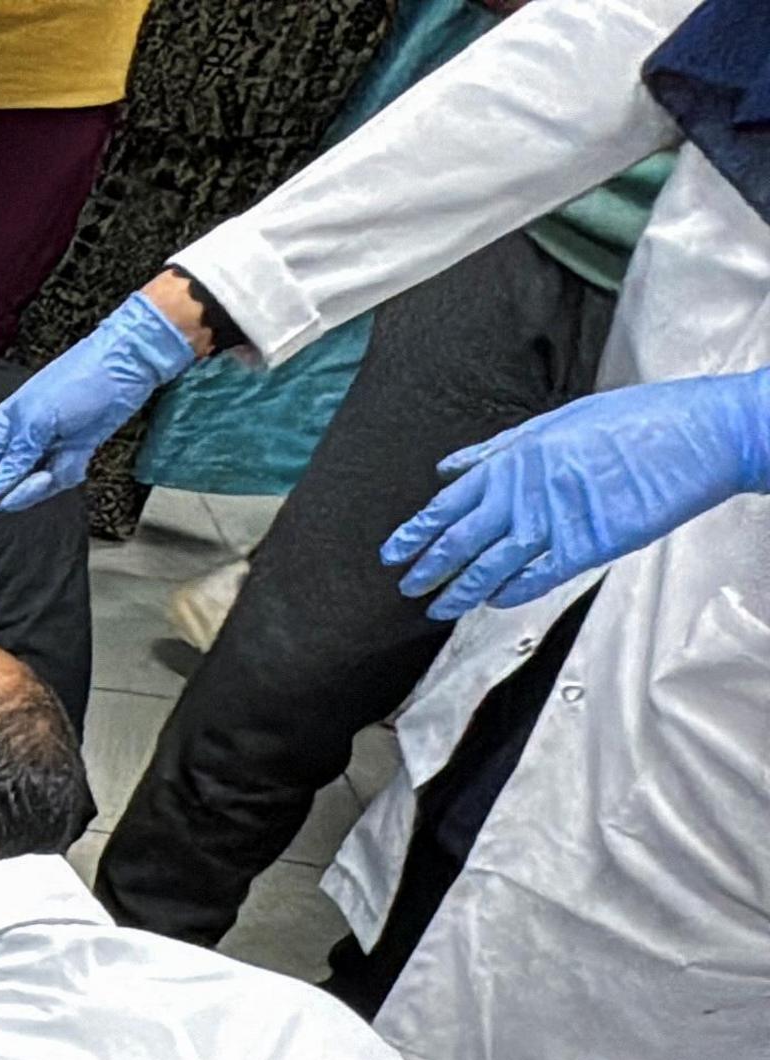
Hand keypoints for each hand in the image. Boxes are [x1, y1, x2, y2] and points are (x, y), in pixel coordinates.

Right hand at [0, 289, 198, 520]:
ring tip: (65, 452)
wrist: (126, 367)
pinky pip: (54, 484)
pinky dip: (67, 473)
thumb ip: (13, 461)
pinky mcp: (63, 459)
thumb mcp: (40, 421)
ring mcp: (37, 455)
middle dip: (15, 488)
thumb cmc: (79, 382)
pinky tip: (80, 449)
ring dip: (44, 483)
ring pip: (24, 493)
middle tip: (43, 466)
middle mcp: (11, 447)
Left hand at [382, 368, 769, 616]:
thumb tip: (449, 468)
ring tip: (436, 608)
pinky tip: (492, 602)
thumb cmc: (634, 420)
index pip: (447, 504)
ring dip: (459, 590)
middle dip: (427, 566)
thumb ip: (498, 450)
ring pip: (489, 566)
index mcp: (512, 461)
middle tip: (405, 586)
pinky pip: (535, 577)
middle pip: (459, 540)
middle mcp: (522, 494)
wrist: (697, 434)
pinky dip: (509, 591)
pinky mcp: (585, 546)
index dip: (415, 532)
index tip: (392, 553)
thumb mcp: (557, 421)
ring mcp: (553, 522)